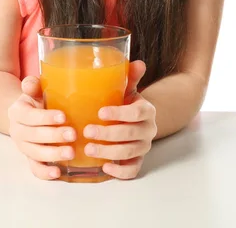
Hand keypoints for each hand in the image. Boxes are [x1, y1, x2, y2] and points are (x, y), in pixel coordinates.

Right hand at [7, 76, 76, 179]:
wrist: (27, 114)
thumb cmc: (36, 99)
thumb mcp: (33, 89)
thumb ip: (32, 84)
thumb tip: (30, 84)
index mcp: (17, 112)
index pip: (30, 116)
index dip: (46, 117)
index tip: (63, 116)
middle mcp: (17, 131)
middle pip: (33, 136)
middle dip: (54, 136)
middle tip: (73, 134)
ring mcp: (23, 147)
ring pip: (35, 153)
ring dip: (53, 154)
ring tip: (71, 152)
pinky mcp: (30, 159)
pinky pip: (35, 168)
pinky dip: (45, 173)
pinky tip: (58, 172)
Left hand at [82, 60, 156, 179]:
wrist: (135, 121)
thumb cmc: (126, 103)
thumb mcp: (128, 88)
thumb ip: (130, 76)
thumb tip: (138, 62)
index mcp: (147, 110)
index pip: (137, 113)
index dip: (120, 113)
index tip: (100, 112)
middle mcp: (148, 130)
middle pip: (130, 134)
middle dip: (108, 134)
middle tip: (87, 131)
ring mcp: (143, 147)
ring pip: (129, 153)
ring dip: (108, 152)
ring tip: (88, 148)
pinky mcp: (138, 161)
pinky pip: (132, 171)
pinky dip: (119, 172)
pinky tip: (104, 167)